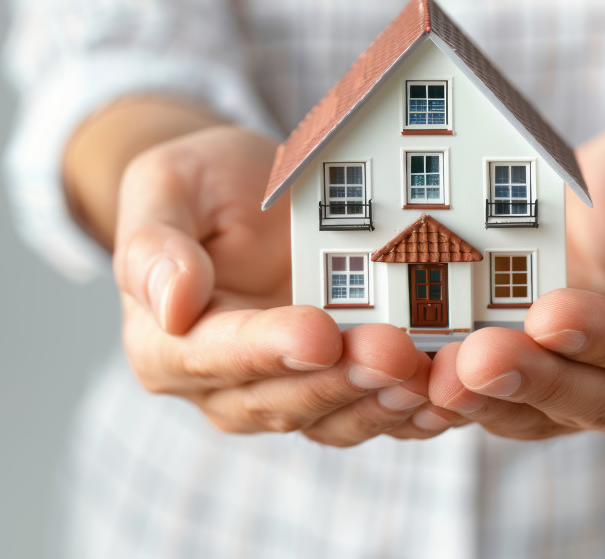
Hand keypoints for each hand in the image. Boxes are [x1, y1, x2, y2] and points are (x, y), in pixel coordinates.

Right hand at [110, 122, 460, 445]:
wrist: (242, 193)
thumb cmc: (198, 185)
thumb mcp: (164, 187)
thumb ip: (156, 245)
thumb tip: (171, 305)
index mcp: (166, 345)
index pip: (216, 356)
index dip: (268, 350)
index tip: (318, 333)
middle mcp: (222, 386)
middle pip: (281, 399)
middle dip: (341, 378)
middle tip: (394, 351)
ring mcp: (283, 392)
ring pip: (331, 418)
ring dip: (381, 402)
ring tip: (427, 375)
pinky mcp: (336, 387)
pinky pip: (372, 413)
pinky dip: (411, 413)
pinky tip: (448, 398)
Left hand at [428, 121, 604, 438]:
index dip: (602, 335)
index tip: (550, 312)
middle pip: (592, 398)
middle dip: (532, 378)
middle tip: (476, 358)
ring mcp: (589, 400)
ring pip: (536, 415)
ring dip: (485, 401)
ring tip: (435, 377)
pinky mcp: (535, 395)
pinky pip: (496, 407)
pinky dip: (457, 402)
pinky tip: (413, 384)